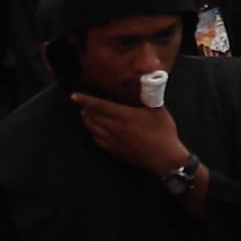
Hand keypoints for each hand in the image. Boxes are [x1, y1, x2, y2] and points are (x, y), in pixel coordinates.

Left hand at [69, 90, 189, 178]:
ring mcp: (115, 141)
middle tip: (81, 104)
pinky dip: (93, 134)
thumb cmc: (164, 133)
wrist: (165, 159)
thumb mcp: (158, 110)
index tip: (74, 96)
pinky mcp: (117, 151)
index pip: (101, 106)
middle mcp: (117, 128)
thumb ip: (148, 96)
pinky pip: (99, 142)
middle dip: (85, 110)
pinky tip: (94, 132)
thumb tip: (147, 81)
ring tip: (85, 115)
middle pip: (94, 118)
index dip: (86, 100)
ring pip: (94, 130)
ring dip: (87, 122)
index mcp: (126, 116)